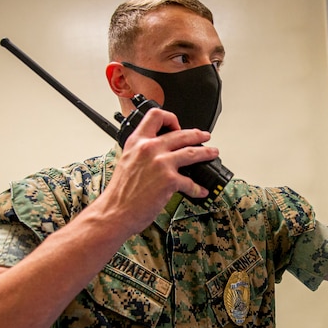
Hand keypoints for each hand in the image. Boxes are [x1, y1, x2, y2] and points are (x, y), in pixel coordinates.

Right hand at [105, 106, 219, 232]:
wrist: (115, 211)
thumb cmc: (119, 193)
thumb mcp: (127, 161)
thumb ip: (142, 153)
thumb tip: (159, 153)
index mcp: (137, 142)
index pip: (155, 116)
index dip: (170, 118)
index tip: (177, 126)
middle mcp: (149, 149)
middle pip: (180, 134)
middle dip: (197, 134)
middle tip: (204, 136)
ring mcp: (161, 163)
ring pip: (192, 152)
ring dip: (206, 152)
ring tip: (212, 153)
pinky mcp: (169, 180)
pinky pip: (191, 182)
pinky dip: (198, 188)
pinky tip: (201, 190)